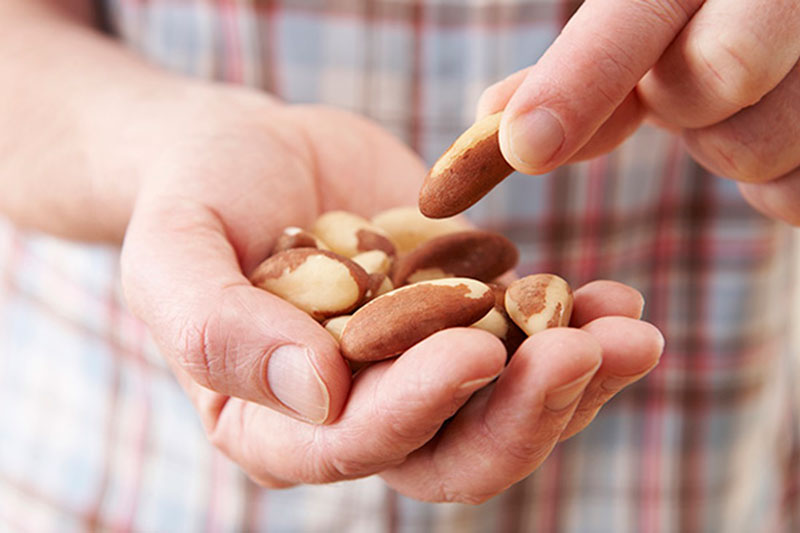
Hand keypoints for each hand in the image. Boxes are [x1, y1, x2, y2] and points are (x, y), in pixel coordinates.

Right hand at [120, 87, 662, 501]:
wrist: (247, 153)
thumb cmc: (194, 200)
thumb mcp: (173, 252)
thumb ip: (219, 329)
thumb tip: (317, 392)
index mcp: (278, 424)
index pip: (354, 444)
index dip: (417, 408)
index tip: (476, 351)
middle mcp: (357, 413)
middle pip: (452, 452)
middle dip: (525, 413)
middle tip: (588, 352)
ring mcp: (417, 368)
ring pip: (507, 410)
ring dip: (575, 379)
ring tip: (629, 330)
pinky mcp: (461, 318)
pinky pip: (528, 343)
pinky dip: (576, 326)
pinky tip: (614, 300)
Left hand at [477, 0, 799, 224]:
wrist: (795, 11)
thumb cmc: (714, 11)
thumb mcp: (652, 10)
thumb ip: (584, 61)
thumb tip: (492, 118)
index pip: (641, 16)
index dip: (581, 81)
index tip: (525, 146)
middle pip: (715, 78)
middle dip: (683, 102)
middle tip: (686, 86)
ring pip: (752, 151)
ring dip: (725, 145)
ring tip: (744, 100)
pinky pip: (793, 198)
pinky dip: (774, 185)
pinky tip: (778, 131)